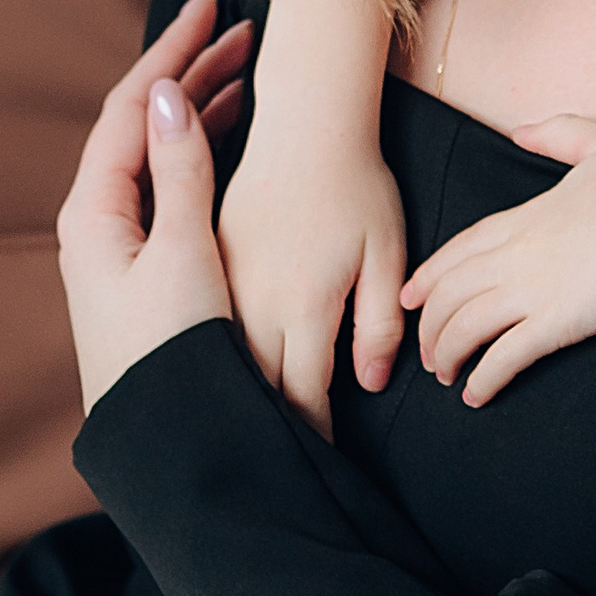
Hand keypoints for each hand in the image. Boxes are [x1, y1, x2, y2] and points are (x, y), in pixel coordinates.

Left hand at [56, 0, 250, 413]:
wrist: (172, 437)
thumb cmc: (174, 351)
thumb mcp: (183, 254)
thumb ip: (178, 172)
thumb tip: (167, 95)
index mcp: (95, 213)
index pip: (128, 109)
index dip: (170, 51)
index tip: (211, 7)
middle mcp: (101, 222)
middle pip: (140, 124)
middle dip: (189, 72)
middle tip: (239, 30)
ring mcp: (123, 242)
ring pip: (159, 152)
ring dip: (199, 107)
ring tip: (244, 69)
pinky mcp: (149, 264)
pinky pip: (171, 182)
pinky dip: (202, 147)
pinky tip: (230, 132)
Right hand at [218, 128, 406, 442]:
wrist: (304, 123)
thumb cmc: (355, 187)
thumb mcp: (386, 254)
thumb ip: (377, 325)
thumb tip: (368, 383)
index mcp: (301, 309)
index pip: (303, 396)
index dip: (313, 437)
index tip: (321, 468)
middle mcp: (253, 304)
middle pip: (258, 389)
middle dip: (272, 430)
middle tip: (281, 472)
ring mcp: (224, 284)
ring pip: (227, 362)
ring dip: (242, 396)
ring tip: (253, 434)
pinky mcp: (209, 262)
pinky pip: (211, 326)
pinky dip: (220, 357)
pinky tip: (228, 374)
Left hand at [403, 119, 595, 406]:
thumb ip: (556, 133)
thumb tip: (521, 130)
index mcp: (527, 215)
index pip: (460, 248)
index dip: (430, 275)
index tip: (412, 295)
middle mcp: (518, 252)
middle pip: (450, 293)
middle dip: (431, 326)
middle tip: (427, 352)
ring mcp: (534, 287)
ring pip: (465, 326)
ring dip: (448, 355)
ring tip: (447, 378)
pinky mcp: (558, 321)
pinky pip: (504, 357)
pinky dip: (483, 379)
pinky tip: (476, 396)